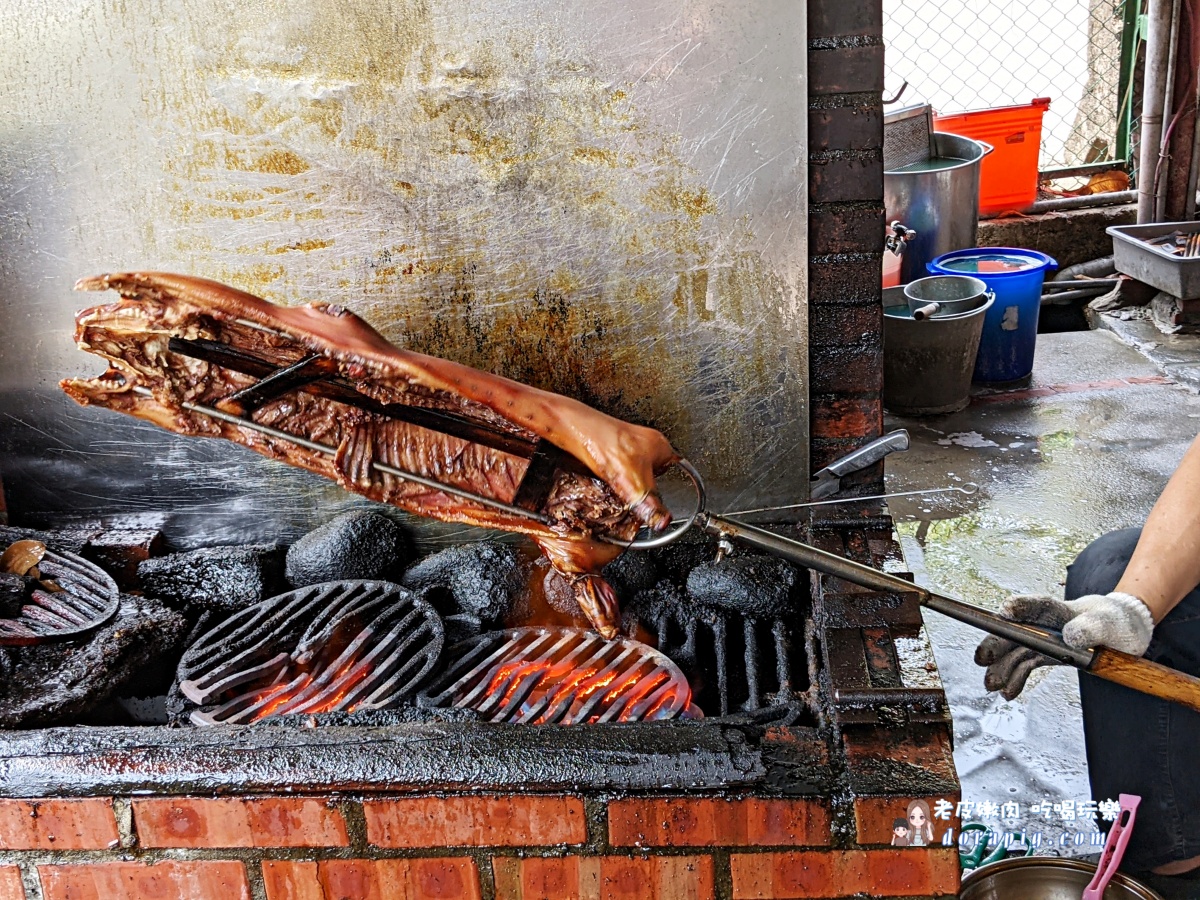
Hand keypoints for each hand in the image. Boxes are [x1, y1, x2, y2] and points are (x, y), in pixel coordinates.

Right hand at [974, 592, 1153, 699]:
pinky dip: (1015, 678)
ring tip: (991, 684)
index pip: (1039, 606)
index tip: (1004, 612)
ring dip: (1001, 667)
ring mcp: (1043, 640)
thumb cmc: (1117, 622)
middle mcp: (1046, 624)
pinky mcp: (1046, 654)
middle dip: (997, 643)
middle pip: (1016, 631)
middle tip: (982, 658)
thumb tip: (1070, 636)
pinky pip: (1025, 666)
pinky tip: (1007, 691)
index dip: (1021, 607)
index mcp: (1061, 611)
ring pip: (1016, 651)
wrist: (1123, 633)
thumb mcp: (1110, 625)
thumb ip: (1091, 628)